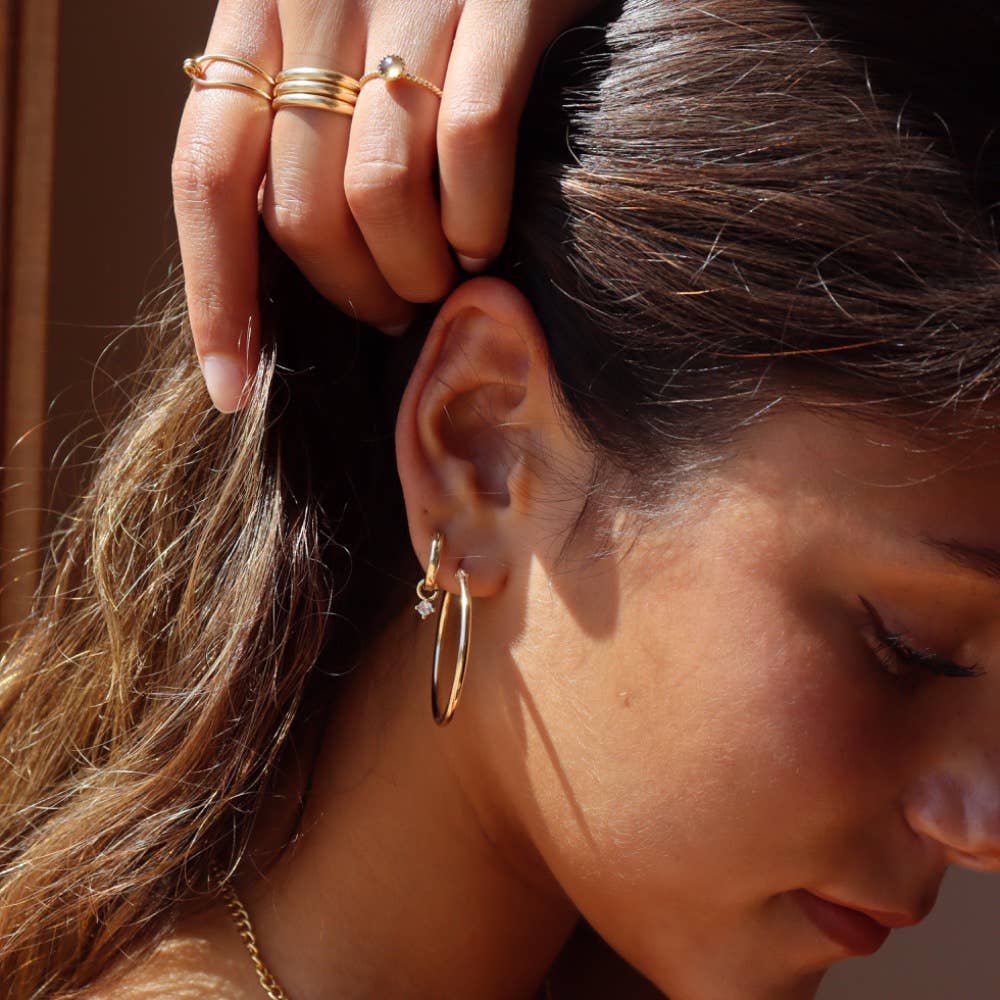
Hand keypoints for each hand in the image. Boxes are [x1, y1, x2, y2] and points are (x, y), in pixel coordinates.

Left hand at [172, 0, 601, 411]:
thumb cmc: (439, 7)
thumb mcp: (339, 49)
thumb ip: (301, 132)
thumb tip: (294, 263)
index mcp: (261, 16)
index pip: (207, 174)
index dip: (215, 297)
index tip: (230, 390)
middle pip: (297, 204)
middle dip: (347, 290)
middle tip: (392, 310)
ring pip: (377, 188)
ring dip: (412, 269)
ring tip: (441, 278)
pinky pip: (469, 142)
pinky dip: (473, 217)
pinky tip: (484, 238)